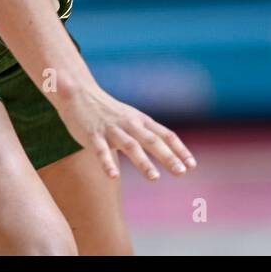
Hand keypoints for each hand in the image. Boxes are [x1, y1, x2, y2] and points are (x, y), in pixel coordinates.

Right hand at [55, 83, 193, 181]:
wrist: (78, 94)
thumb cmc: (108, 111)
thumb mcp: (132, 118)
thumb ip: (147, 133)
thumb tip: (169, 150)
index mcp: (141, 121)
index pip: (165, 135)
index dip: (179, 149)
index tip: (191, 165)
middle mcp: (129, 124)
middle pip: (152, 141)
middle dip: (167, 157)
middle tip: (181, 172)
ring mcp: (111, 130)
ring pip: (130, 146)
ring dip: (143, 162)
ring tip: (154, 177)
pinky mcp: (93, 135)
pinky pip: (100, 150)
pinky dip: (107, 162)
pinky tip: (113, 176)